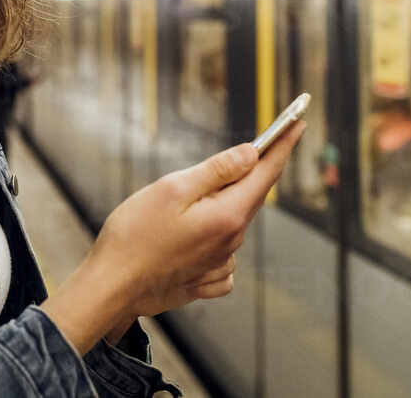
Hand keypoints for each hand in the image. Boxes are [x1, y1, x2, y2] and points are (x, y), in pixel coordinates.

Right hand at [39, 120, 304, 354]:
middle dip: (242, 175)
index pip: (265, 173)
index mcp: (227, 215)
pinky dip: (210, 241)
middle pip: (247, 197)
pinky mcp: (206, 282)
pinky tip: (183, 242)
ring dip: (216, 208)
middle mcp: (231, 242)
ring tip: (172, 212)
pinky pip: (221, 254)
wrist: (112, 287)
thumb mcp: (172, 190)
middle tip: (226, 159)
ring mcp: (220, 265)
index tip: (298, 123)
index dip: (282, 145)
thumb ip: (215, 171)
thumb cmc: (134, 235)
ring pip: (230, 222)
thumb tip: (251, 154)